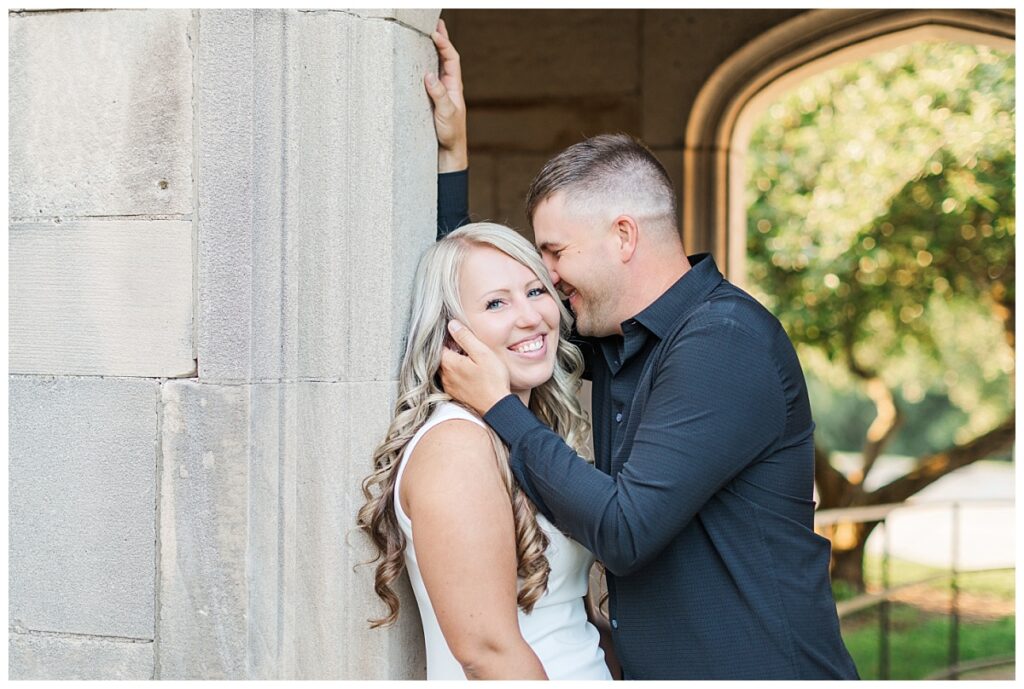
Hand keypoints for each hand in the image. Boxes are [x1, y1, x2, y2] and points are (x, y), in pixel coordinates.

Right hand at [424, 18, 466, 172]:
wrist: (449, 153)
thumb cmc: (451, 134)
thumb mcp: (445, 113)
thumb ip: (438, 94)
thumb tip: (429, 75)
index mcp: (455, 86)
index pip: (451, 58)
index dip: (444, 43)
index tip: (434, 32)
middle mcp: (449, 86)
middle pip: (446, 57)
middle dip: (441, 40)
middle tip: (435, 23)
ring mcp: (441, 93)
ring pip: (437, 66)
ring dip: (433, 50)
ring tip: (427, 35)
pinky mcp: (432, 100)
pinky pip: (429, 78)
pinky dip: (424, 66)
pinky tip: (417, 61)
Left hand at [440, 320, 510, 414]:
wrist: (497, 406)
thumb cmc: (492, 380)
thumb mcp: (482, 353)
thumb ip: (465, 338)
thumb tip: (452, 325)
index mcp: (449, 363)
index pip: (439, 345)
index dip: (447, 338)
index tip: (458, 335)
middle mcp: (445, 376)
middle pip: (440, 357)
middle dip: (449, 349)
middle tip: (463, 346)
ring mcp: (449, 386)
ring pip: (445, 368)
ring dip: (452, 362)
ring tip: (467, 359)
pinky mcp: (455, 394)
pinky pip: (450, 379)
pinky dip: (456, 373)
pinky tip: (468, 372)